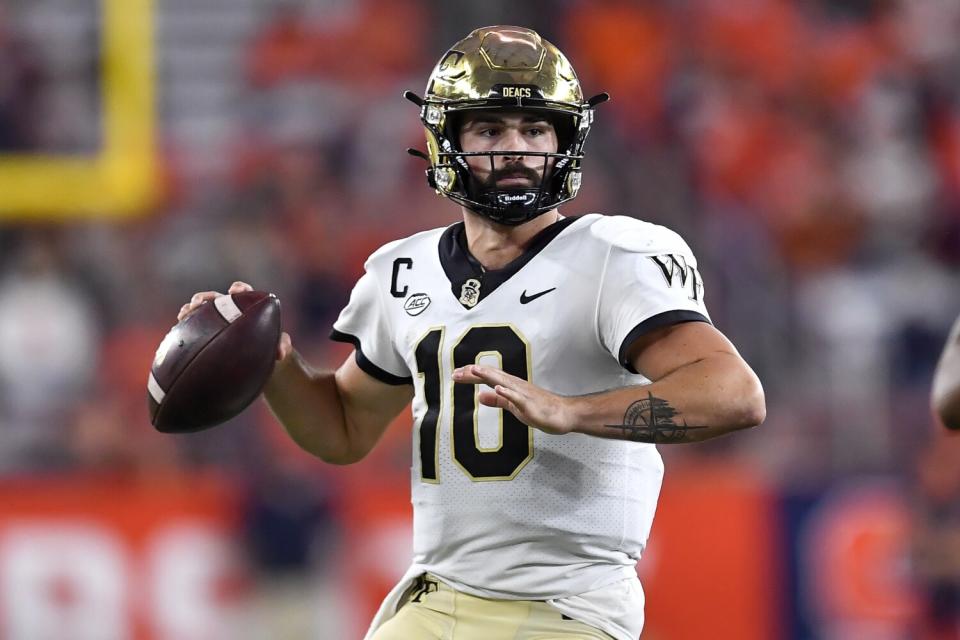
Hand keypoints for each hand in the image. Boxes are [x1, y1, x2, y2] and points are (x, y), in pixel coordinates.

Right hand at [177, 281, 291, 361]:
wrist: (256, 361)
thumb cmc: (269, 347)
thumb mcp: (277, 346)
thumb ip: (282, 345)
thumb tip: (281, 353)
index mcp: (246, 306)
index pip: (243, 291)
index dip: (239, 288)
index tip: (235, 290)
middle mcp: (228, 310)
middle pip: (214, 298)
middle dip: (205, 297)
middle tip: (198, 303)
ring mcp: (214, 320)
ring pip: (199, 311)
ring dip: (190, 310)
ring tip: (183, 315)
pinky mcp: (204, 332)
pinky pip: (192, 328)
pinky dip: (184, 327)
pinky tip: (176, 333)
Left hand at [452, 364, 575, 434]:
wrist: (563, 415)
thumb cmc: (540, 409)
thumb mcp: (513, 406)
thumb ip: (497, 401)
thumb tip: (479, 396)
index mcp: (510, 386)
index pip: (488, 377)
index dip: (471, 376)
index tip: (455, 374)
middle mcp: (515, 386)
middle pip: (492, 376)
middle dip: (474, 374)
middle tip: (455, 373)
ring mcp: (523, 394)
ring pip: (504, 382)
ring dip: (489, 376)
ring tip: (474, 371)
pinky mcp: (531, 405)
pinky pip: (518, 398)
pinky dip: (508, 392)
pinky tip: (498, 389)